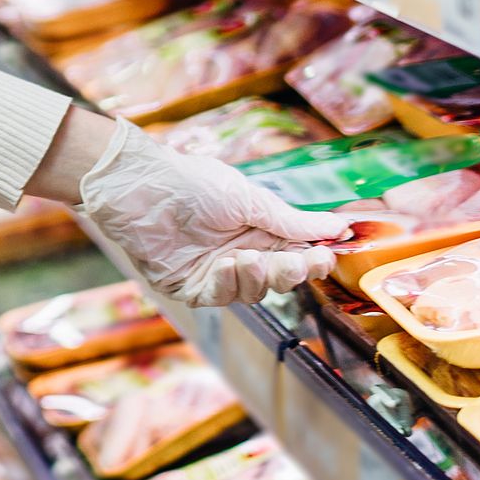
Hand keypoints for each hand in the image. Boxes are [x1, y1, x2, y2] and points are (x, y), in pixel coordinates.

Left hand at [73, 120, 351, 306]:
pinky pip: (217, 297)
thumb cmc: (192, 182)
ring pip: (251, 292)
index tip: (325, 257)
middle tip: (295, 262)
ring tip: (249, 257)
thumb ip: (290, 221)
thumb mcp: (249, 199)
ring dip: (256, 278)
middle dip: (288, 273)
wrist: (140, 184)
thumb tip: (339, 227)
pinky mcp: (188, 285)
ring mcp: (213, 272)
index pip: (294, 256)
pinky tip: (226, 266)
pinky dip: (226, 284)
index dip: (311, 260)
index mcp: (257, 232)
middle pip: (276, 279)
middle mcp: (239, 255)